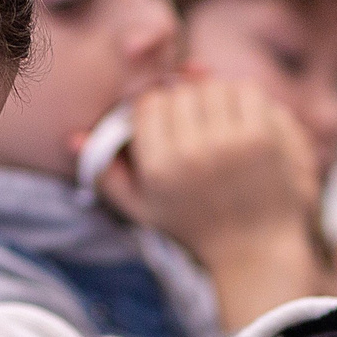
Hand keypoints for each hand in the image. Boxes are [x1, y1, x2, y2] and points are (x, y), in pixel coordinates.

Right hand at [101, 79, 318, 275]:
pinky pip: (245, 90)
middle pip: (180, 92)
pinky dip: (242, 98)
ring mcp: (230, 143)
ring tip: (217, 121)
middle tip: (195, 123)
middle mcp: (191, 153)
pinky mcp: (262, 138)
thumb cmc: (193, 227)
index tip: (168, 123)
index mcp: (159, 168)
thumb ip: (107, 174)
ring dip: (214, 97)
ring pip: (213, 86)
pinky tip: (241, 120)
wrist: (254, 250)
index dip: (156, 108)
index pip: (148, 104)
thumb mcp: (142, 209)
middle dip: (185, 101)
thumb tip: (74, 138)